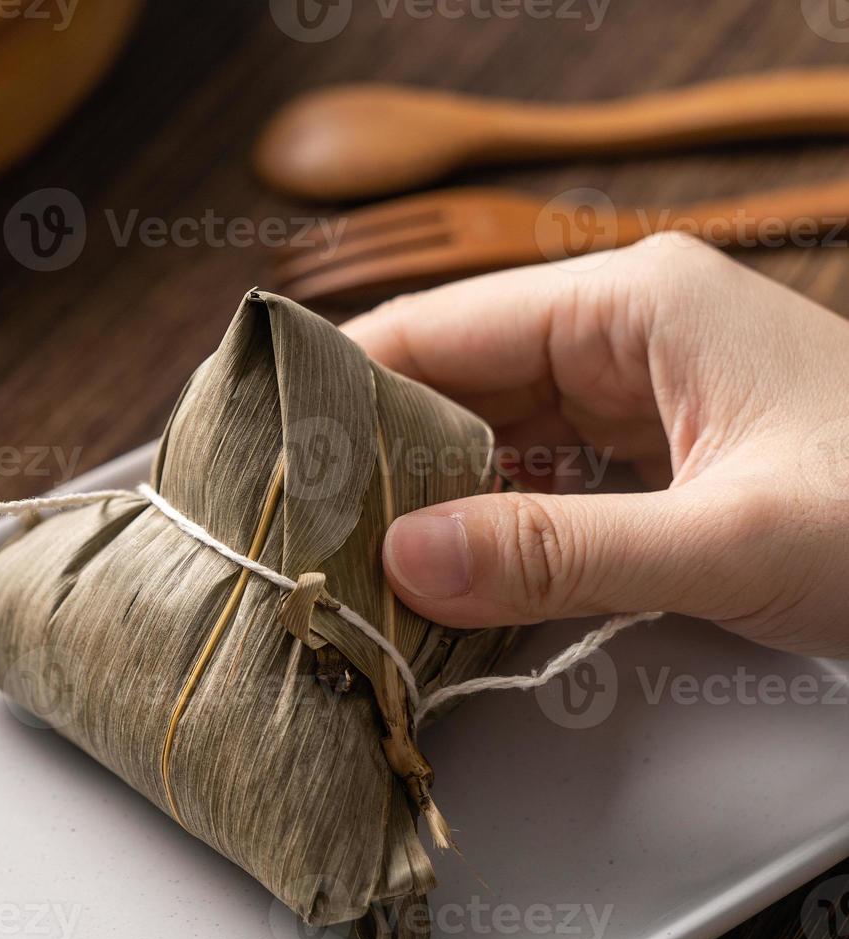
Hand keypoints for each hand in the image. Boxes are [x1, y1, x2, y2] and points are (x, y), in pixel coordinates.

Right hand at [343, 234, 848, 656]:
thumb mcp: (730, 540)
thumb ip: (564, 555)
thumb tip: (404, 562)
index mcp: (635, 302)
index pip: (439, 326)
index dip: (346, 387)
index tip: (276, 457)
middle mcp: (627, 329)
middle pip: (457, 379)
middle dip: (382, 455)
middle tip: (306, 530)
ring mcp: (644, 388)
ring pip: (495, 432)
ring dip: (434, 494)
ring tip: (357, 556)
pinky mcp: (659, 448)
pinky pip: (545, 475)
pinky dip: (495, 520)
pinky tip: (451, 568)